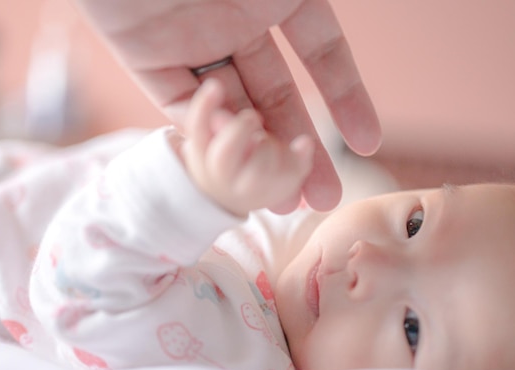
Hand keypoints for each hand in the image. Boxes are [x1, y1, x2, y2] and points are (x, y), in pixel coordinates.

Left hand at [74, 0, 380, 211]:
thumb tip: (352, 31)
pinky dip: (208, 137)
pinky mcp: (147, 58)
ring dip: (256, 159)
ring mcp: (194, 43)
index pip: (321, 53)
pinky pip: (182, 106)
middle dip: (302, 148)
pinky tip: (234, 169)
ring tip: (283, 204)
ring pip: (233, 112)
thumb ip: (315, 8)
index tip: (367, 144)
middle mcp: (239, 22)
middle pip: (279, 97)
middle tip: (324, 197)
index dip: (346, 97)